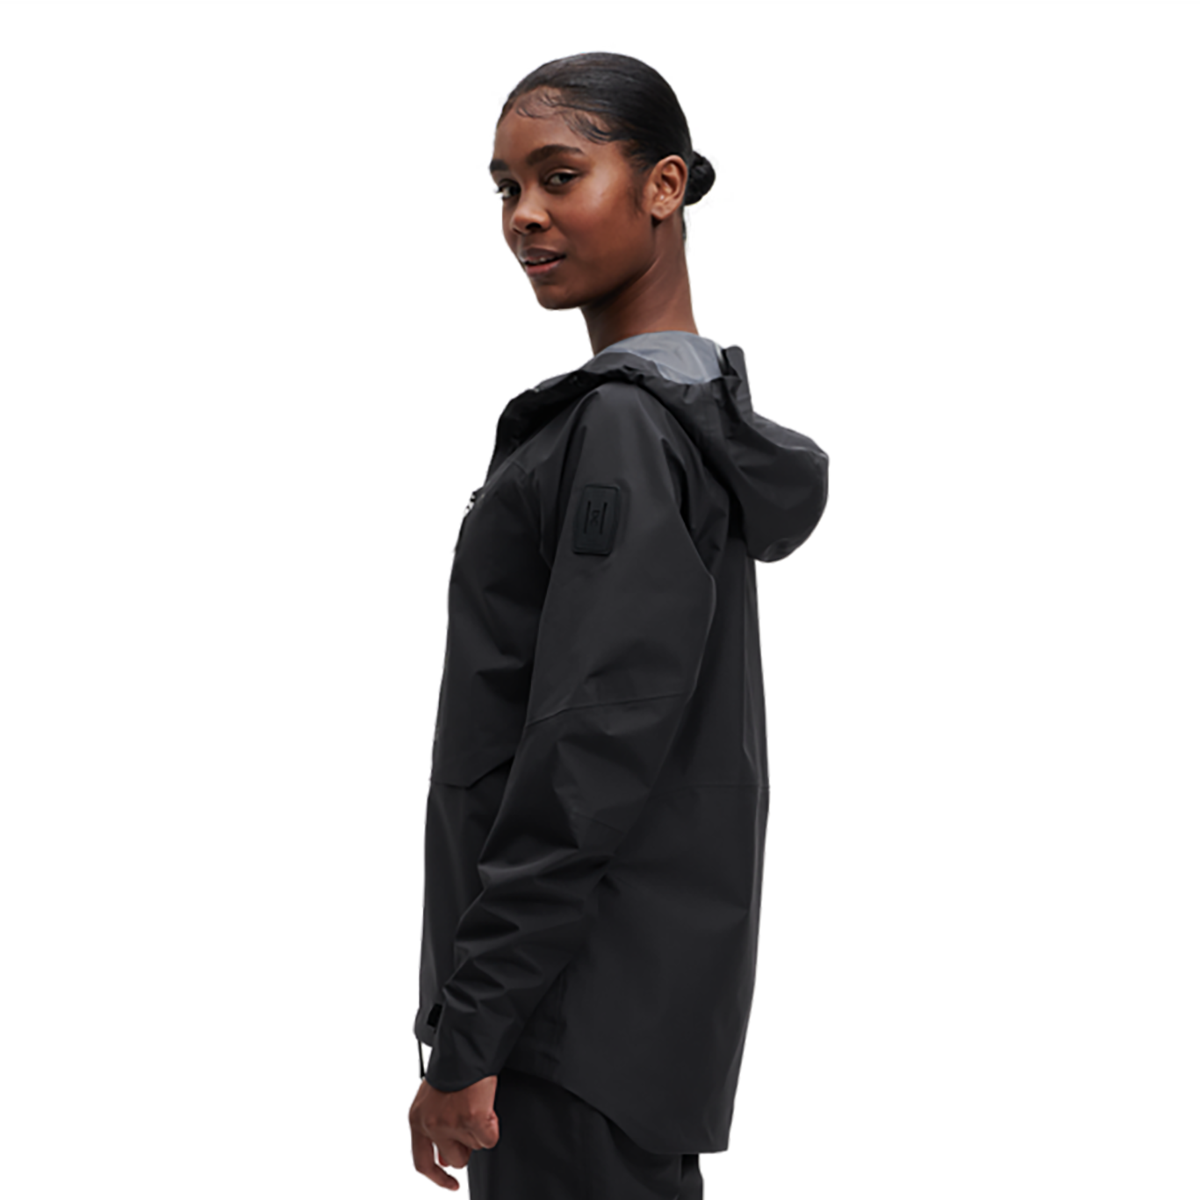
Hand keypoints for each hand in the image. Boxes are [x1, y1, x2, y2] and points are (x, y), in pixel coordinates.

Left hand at [408, 1074, 499, 1191]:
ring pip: (474, 1147)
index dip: (438, 1176)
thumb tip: (445, 1155)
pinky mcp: (473, 1119)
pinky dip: (492, 1126)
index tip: (450, 1183)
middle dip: (466, 1145)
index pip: (422, 1162)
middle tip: (470, 1123)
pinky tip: (486, 1106)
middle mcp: (431, 1125)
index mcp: (417, 1119)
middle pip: (454, 1158)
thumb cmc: (451, 1067)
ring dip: (479, 1130)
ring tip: (475, 1104)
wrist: (465, 1047)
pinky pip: (489, 1139)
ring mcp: (451, 1124)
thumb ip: (433, 1124)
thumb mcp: (432, 1097)